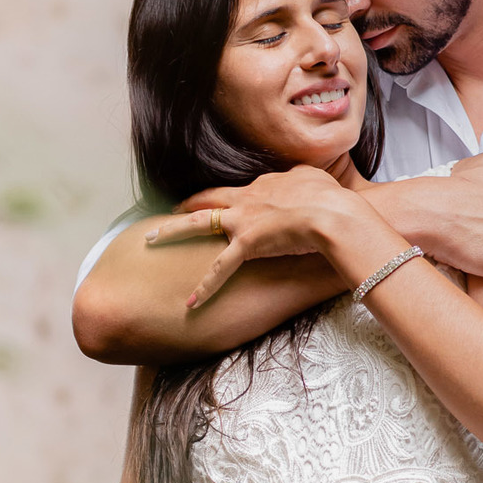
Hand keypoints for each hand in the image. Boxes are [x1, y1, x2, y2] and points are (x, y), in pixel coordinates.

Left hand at [144, 166, 353, 308]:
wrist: (332, 214)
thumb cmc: (330, 198)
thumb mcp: (315, 179)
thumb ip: (302, 181)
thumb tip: (304, 183)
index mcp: (265, 185)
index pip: (239, 191)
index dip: (228, 197)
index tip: (221, 202)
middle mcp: (247, 199)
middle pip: (209, 198)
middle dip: (188, 203)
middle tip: (171, 209)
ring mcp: (243, 220)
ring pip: (198, 223)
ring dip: (171, 230)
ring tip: (151, 237)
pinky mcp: (246, 243)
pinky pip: (220, 268)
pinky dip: (206, 286)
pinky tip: (191, 302)